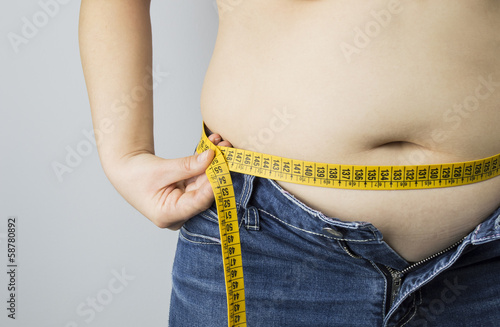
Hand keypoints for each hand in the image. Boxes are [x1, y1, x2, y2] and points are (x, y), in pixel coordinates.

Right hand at [106, 134, 232, 229]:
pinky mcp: (187, 193)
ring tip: (222, 144)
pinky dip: (206, 163)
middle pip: (204, 193)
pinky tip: (214, 146)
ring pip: (205, 184)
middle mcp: (179, 213)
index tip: (223, 170)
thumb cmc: (135, 174)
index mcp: (168, 214)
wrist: (125, 170)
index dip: (212, 187)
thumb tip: (211, 157)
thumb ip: (187, 165)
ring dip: (214, 164)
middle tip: (227, 151)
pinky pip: (201, 179)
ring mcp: (184, 204)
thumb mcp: (162, 169)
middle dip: (216, 171)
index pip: (197, 203)